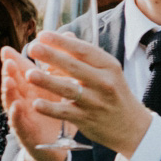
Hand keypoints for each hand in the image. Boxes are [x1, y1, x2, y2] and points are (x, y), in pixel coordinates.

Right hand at [0, 48, 66, 160]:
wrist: (57, 147)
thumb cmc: (57, 111)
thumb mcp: (59, 88)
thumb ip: (59, 67)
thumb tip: (67, 37)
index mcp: (34, 89)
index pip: (24, 72)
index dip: (17, 60)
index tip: (10, 47)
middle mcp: (25, 101)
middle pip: (15, 83)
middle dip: (10, 71)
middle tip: (7, 58)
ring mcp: (24, 117)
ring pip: (14, 101)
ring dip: (10, 90)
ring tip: (8, 79)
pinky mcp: (27, 133)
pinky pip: (21, 123)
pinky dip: (17, 115)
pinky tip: (17, 107)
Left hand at [17, 33, 154, 157]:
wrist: (130, 125)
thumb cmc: (113, 93)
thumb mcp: (107, 71)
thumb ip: (85, 55)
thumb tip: (63, 35)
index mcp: (109, 66)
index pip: (84, 50)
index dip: (62, 42)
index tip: (43, 34)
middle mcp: (104, 82)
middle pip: (75, 67)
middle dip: (52, 56)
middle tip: (32, 48)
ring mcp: (96, 102)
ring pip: (68, 90)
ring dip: (48, 82)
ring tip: (29, 74)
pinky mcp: (86, 118)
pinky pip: (65, 112)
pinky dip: (50, 109)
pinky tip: (36, 104)